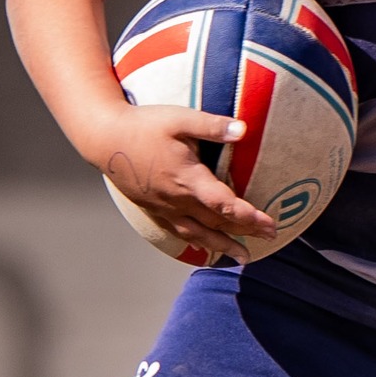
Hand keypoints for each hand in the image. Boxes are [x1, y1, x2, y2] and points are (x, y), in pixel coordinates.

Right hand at [89, 102, 277, 261]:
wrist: (103, 137)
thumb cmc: (144, 125)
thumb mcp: (180, 119)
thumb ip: (212, 126)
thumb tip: (244, 129)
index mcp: (188, 178)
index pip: (225, 205)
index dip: (250, 218)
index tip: (271, 225)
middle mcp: (177, 199)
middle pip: (217, 223)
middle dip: (245, 232)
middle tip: (271, 238)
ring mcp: (163, 207)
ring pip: (198, 233)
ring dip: (223, 246)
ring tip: (243, 257)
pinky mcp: (152, 208)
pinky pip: (178, 231)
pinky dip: (196, 241)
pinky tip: (205, 246)